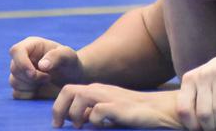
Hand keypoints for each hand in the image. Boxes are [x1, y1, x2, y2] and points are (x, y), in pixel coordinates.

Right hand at [8, 36, 83, 99]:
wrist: (71, 77)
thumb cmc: (70, 62)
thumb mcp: (68, 56)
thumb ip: (57, 56)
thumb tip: (41, 65)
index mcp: (32, 45)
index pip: (16, 50)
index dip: (22, 63)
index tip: (33, 74)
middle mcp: (23, 57)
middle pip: (15, 68)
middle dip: (31, 77)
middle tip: (48, 77)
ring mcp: (20, 71)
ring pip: (14, 81)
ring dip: (31, 85)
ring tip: (46, 80)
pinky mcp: (20, 85)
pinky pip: (16, 93)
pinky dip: (27, 94)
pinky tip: (39, 89)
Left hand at [52, 84, 179, 128]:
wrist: (157, 109)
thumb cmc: (132, 113)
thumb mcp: (108, 112)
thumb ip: (93, 113)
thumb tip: (78, 120)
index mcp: (96, 91)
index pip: (68, 91)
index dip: (58, 107)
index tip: (58, 124)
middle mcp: (100, 90)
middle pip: (68, 90)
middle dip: (60, 108)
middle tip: (61, 125)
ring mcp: (109, 97)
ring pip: (80, 96)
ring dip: (75, 114)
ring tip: (80, 126)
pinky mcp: (118, 106)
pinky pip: (97, 110)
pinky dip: (94, 120)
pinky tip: (101, 126)